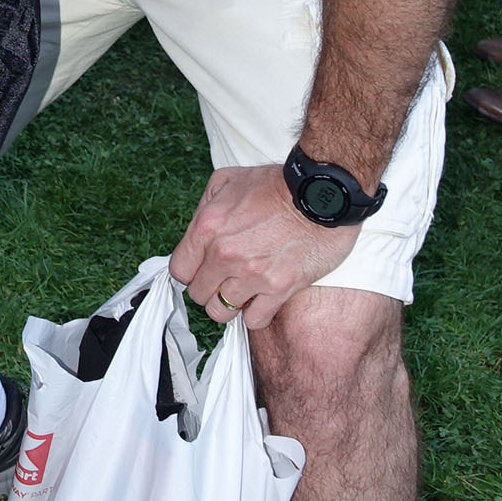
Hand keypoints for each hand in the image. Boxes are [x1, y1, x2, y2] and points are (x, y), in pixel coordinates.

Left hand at [168, 164, 356, 330]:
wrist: (321, 193)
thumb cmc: (276, 184)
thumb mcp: (226, 180)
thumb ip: (204, 208)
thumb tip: (196, 233)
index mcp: (207, 227)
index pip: (179, 271)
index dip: (191, 272)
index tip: (203, 270)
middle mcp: (224, 254)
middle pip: (199, 295)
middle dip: (209, 288)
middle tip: (225, 279)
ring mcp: (251, 273)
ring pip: (221, 312)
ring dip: (230, 304)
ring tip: (242, 291)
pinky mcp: (279, 288)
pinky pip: (254, 320)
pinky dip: (256, 314)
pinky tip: (262, 299)